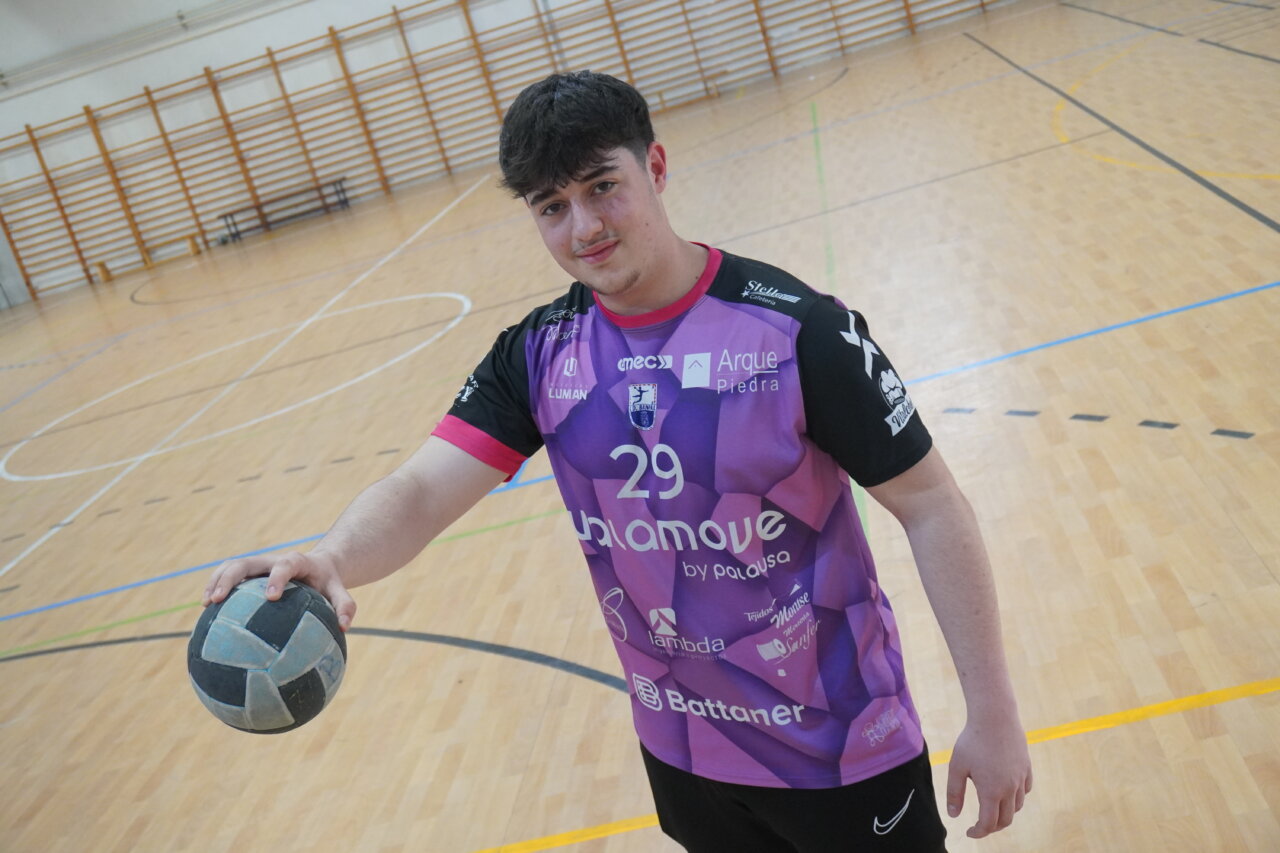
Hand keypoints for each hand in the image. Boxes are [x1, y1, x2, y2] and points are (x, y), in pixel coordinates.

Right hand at [201, 550, 356, 631]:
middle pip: (246, 562)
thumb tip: (344, 628)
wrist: (318, 567)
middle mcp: (272, 561)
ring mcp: (257, 566)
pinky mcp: (248, 574)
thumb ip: (345, 606)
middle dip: (230, 578)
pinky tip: (206, 616)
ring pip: (231, 567)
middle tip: (217, 599)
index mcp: (296, 562)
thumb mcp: (339, 592)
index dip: (277, 578)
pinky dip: (215, 591)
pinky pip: (227, 579)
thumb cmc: (327, 583)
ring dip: (215, 582)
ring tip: (205, 605)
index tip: (271, 597)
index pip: (285, 565)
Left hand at [946, 716, 1031, 837]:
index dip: (978, 832)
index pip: (988, 823)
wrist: (995, 717)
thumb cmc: (972, 741)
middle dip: (992, 827)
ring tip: (992, 809)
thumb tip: (954, 815)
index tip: (969, 832)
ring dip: (1005, 813)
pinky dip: (1016, 797)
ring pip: (1017, 806)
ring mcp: (1021, 778)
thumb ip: (954, 793)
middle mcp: (1010, 788)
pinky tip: (1006, 791)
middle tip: (980, 825)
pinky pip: (1025, 790)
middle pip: (1006, 820)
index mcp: (991, 791)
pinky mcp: (1026, 767)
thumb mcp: (957, 767)